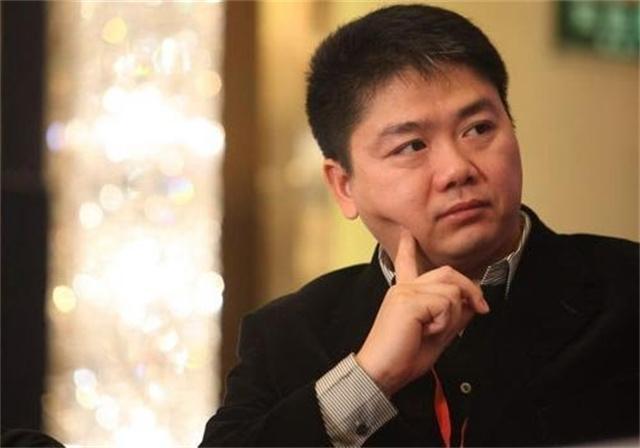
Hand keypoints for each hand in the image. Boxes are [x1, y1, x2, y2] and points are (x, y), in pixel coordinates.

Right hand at [355, 229, 488, 395]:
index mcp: (405, 294)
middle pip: (447, 272)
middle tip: (481, 308)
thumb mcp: (437, 336)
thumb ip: (453, 317)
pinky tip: (426, 331)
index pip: (407, 264)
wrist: (382, 372)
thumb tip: (472, 304)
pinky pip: (445, 304)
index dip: (408, 247)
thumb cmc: (403, 357)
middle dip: (470, 290)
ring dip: (453, 317)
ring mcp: (405, 291)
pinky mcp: (408, 300)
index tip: (407, 234)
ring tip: (433, 331)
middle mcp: (403, 288)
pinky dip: (444, 323)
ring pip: (451, 291)